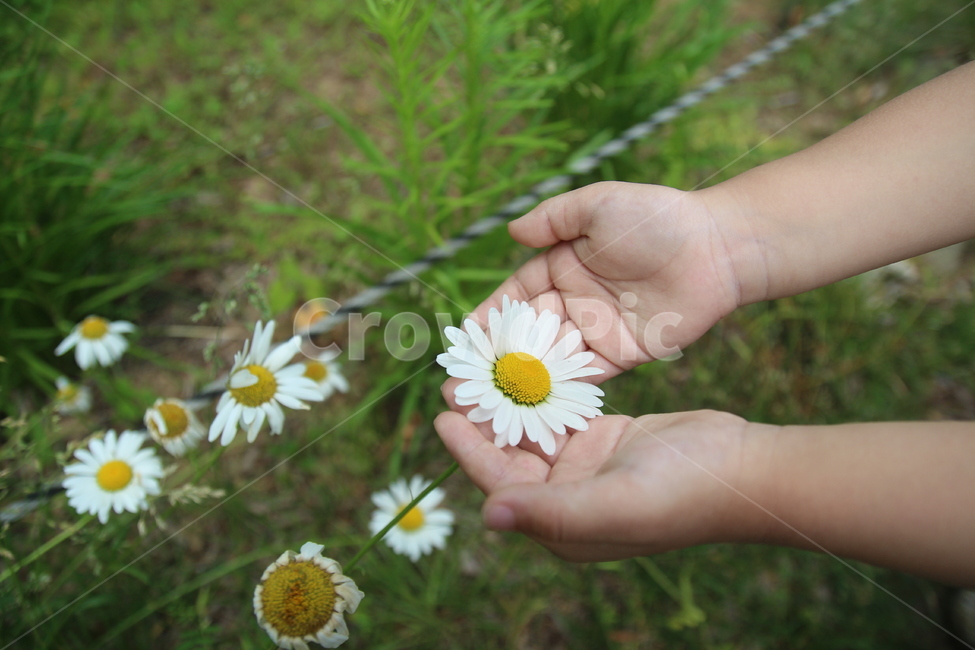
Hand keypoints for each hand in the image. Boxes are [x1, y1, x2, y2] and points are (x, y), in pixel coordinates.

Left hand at [435, 384, 761, 561]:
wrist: (743, 467)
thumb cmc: (683, 492)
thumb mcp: (614, 503)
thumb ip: (551, 512)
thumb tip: (488, 516)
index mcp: (563, 527)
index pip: (501, 487)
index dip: (469, 454)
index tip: (442, 416)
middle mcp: (567, 501)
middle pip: (510, 458)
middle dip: (484, 422)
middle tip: (458, 382)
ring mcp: (585, 470)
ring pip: (532, 434)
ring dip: (509, 404)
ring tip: (483, 369)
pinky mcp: (603, 441)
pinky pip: (560, 416)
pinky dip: (542, 394)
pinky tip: (524, 366)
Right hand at [473, 181, 749, 376]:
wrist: (716, 248)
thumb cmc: (655, 218)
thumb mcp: (597, 205)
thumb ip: (553, 219)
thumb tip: (511, 231)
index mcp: (561, 266)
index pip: (516, 296)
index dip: (491, 316)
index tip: (465, 338)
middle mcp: (574, 302)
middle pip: (528, 334)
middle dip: (498, 357)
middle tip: (468, 380)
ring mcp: (597, 331)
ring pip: (552, 359)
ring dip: (524, 379)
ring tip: (492, 400)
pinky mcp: (623, 355)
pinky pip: (587, 376)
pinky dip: (562, 390)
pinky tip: (535, 405)